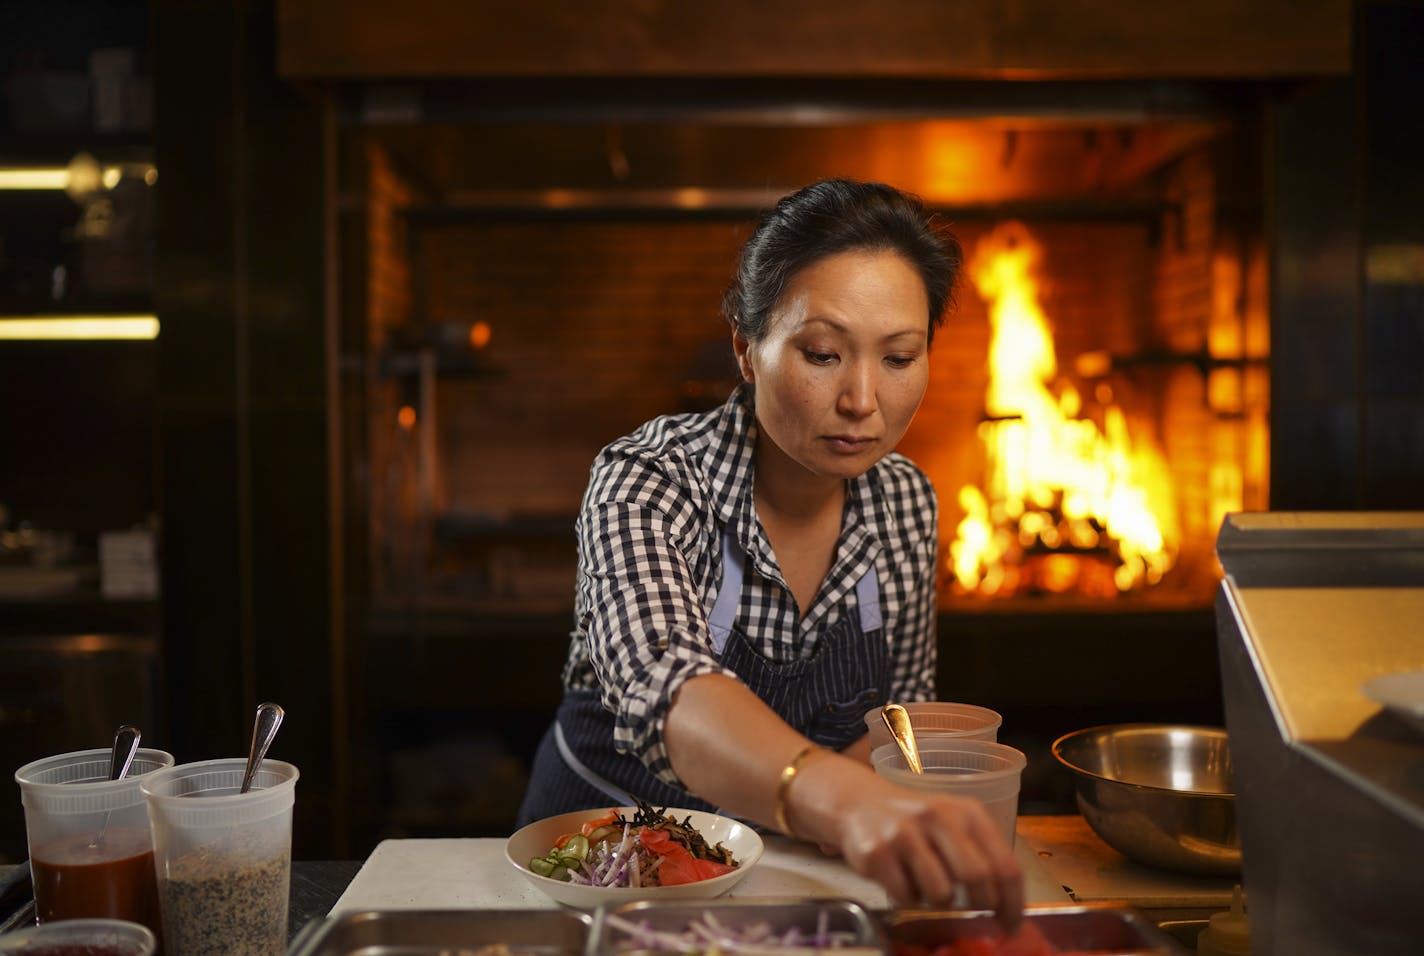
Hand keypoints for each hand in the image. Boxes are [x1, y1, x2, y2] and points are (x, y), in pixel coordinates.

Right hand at [830, 778, 1023, 930]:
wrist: (860, 803)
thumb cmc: (917, 823)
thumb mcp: (953, 825)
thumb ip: (980, 856)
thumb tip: (1006, 909)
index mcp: (966, 812)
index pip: (1004, 864)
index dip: (1012, 903)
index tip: (1010, 925)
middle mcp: (937, 816)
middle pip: (976, 877)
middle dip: (980, 905)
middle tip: (975, 915)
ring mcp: (904, 833)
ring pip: (940, 893)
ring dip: (938, 901)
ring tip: (928, 886)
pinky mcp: (877, 852)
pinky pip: (906, 896)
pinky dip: (908, 898)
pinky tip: (902, 879)